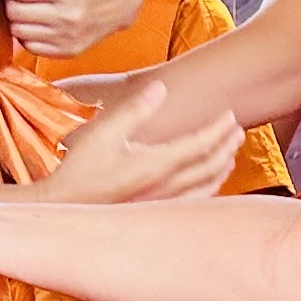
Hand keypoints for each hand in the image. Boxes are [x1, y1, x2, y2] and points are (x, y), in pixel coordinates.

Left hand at [1, 0, 144, 59]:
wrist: (124, 0)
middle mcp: (67, 16)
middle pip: (15, 12)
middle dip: (10, 1)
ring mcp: (67, 36)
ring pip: (19, 32)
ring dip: (16, 19)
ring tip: (23, 7)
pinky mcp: (68, 50)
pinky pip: (32, 48)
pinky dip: (27, 36)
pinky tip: (33, 23)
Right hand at [27, 81, 238, 205]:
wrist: (63, 209)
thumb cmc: (79, 170)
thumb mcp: (103, 132)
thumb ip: (135, 110)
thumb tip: (161, 87)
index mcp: (156, 165)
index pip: (200, 145)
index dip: (219, 129)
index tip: (230, 115)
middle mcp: (165, 187)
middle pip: (210, 166)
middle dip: (227, 147)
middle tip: (237, 130)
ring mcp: (162, 204)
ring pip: (206, 187)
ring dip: (222, 168)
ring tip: (230, 154)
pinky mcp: (155, 213)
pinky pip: (194, 201)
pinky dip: (208, 188)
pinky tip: (207, 183)